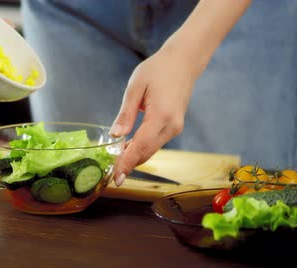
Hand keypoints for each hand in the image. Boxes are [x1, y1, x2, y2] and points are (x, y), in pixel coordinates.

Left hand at [110, 47, 197, 186]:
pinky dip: (142, 147)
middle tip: (113, 175)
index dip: (127, 163)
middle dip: (129, 164)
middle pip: (147, 152)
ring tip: (117, 161)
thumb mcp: (135, 88)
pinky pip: (156, 142)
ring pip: (152, 149)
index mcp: (161, 116)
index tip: (117, 178)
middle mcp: (171, 126)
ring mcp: (175, 127)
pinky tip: (129, 147)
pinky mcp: (175, 126)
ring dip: (135, 156)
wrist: (183, 61)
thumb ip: (125, 114)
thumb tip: (115, 136)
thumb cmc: (158, 69)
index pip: (140, 146)